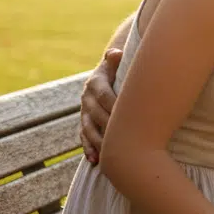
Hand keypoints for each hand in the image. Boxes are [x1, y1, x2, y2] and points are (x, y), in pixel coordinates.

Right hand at [80, 48, 122, 164]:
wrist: (105, 76)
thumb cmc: (118, 70)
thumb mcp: (115, 62)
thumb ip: (114, 59)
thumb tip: (116, 53)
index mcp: (95, 83)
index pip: (104, 95)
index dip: (115, 105)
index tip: (128, 116)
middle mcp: (87, 98)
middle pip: (96, 115)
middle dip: (109, 127)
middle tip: (124, 139)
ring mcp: (85, 112)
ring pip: (89, 129)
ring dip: (98, 142)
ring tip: (109, 154)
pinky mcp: (85, 123)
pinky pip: (84, 137)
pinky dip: (88, 149)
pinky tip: (95, 160)